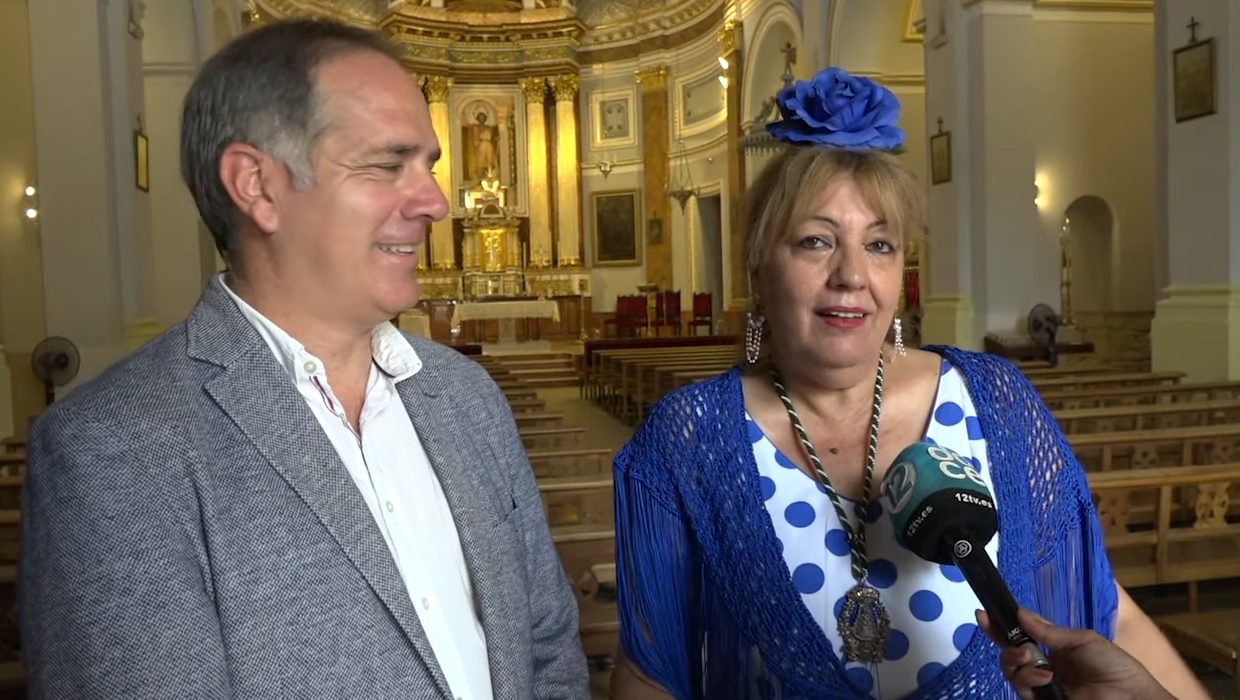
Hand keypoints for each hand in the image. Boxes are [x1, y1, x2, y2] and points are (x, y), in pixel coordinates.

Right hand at [976, 608, 1176, 699]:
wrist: (1132, 699)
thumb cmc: (1115, 666)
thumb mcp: (1084, 641)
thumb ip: (1051, 631)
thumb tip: (1020, 613)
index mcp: (1053, 651)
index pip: (1020, 637)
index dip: (1000, 627)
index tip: (983, 615)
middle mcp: (1043, 668)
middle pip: (1009, 655)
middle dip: (1008, 648)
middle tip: (1024, 649)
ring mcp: (1043, 688)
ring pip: (1012, 673)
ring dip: (1019, 665)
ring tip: (1042, 669)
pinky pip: (1023, 692)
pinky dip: (1028, 681)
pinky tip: (1045, 678)